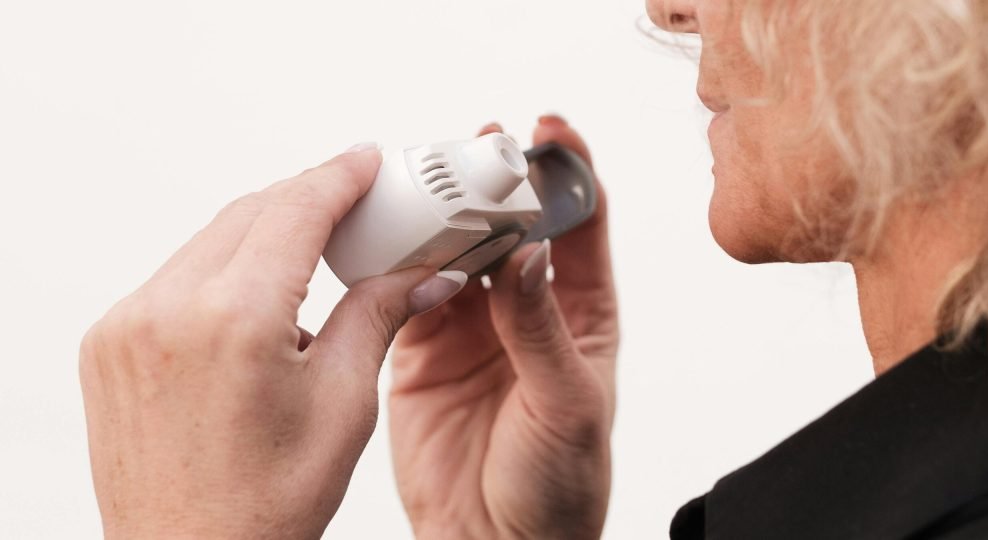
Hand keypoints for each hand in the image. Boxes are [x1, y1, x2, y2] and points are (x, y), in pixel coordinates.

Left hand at [79, 144, 467, 538]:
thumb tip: (423, 274)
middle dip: (306, 200)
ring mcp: (128, 325)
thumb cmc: (265, 505)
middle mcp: (167, 310)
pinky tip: (260, 304)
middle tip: (355, 203)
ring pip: (211, 242)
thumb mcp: (343, 404)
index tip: (366, 160)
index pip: (295, 212)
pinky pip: (177, 278)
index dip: (339, 177)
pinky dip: (225, 272)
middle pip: (251, 214)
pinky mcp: (110, 343)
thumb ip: (378, 317)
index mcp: (234, 321)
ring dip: (265, 235)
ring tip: (314, 261)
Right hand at [389, 118, 618, 538]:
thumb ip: (540, 328)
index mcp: (581, 314)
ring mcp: (470, 325)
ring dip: (443, 211)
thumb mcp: (567, 404)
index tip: (551, 132)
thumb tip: (527, 252)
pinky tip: (391, 233)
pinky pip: (407, 287)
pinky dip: (398, 259)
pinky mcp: (420, 348)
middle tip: (480, 144)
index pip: (580, 223)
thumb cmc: (558, 485)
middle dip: (498, 177)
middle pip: (511, 222)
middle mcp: (524, 309)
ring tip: (428, 177)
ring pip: (455, 247)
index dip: (568, 170)